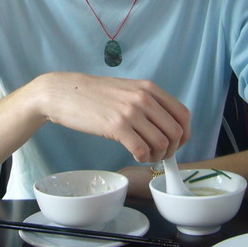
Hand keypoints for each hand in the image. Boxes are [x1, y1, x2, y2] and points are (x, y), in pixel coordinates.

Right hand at [31, 72, 190, 162]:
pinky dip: (143, 158)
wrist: (63, 92)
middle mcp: (144, 98)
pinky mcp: (116, 126)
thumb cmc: (93, 94)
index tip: (176, 144)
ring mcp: (130, 112)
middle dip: (171, 149)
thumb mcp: (126, 89)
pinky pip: (142, 150)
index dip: (184, 134)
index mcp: (149, 88)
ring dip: (157, 156)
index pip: (183, 114)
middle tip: (159, 155)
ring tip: (146, 156)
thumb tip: (165, 126)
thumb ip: (147, 102)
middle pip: (175, 132)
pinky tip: (135, 155)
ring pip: (161, 143)